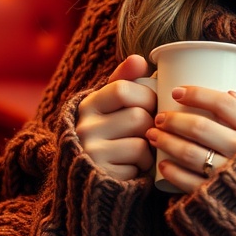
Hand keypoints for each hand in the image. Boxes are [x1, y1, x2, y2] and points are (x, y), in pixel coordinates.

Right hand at [76, 55, 156, 180]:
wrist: (94, 177)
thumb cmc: (112, 134)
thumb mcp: (113, 105)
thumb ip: (125, 80)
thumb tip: (139, 58)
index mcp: (88, 105)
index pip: (123, 89)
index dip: (146, 96)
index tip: (151, 104)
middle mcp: (84, 128)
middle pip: (138, 117)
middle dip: (151, 125)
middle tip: (149, 131)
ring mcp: (92, 153)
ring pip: (142, 142)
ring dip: (151, 147)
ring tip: (143, 149)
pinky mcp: (104, 175)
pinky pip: (140, 164)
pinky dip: (145, 166)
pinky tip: (135, 166)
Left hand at [146, 85, 235, 194]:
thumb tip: (230, 93)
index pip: (223, 105)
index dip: (197, 95)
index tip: (177, 92)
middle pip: (201, 128)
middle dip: (174, 119)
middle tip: (160, 116)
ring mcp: (233, 177)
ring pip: (191, 154)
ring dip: (167, 142)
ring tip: (154, 135)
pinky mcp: (222, 200)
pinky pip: (191, 183)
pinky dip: (173, 172)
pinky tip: (164, 165)